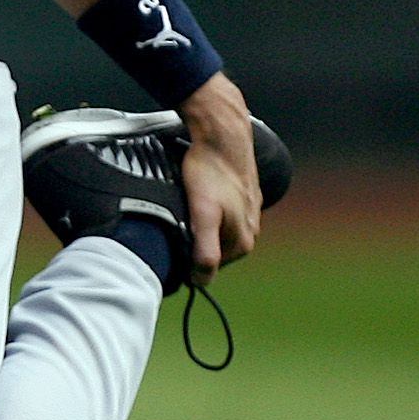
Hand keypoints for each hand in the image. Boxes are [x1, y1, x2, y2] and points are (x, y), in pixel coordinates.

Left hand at [176, 73, 262, 283]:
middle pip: (213, 250)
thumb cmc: (208, 174)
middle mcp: (252, 231)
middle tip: (171, 226)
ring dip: (199, 227)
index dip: (186, 262)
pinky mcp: (244, 196)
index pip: (209, 269)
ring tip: (181, 211)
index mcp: (243, 242)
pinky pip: (222, 213)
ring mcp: (250, 213)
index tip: (167, 248)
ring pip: (217, 231)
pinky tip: (196, 198)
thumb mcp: (203, 215)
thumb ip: (205, 250)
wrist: (222, 137)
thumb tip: (201, 282)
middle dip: (193, 244)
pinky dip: (207, 210)